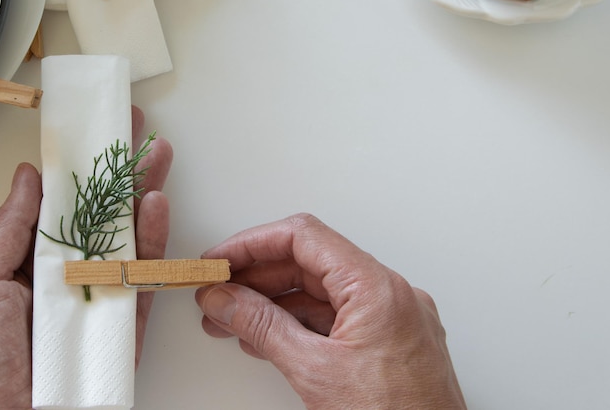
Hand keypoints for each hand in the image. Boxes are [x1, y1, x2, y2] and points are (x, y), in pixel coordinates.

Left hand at [0, 106, 171, 407]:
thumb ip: (11, 229)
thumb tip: (32, 176)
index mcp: (35, 262)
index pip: (67, 204)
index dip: (84, 167)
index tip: (99, 132)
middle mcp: (72, 274)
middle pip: (106, 214)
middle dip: (123, 170)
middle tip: (138, 131)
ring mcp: (103, 296)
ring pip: (131, 236)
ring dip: (145, 193)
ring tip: (159, 154)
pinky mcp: (127, 323)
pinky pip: (145, 278)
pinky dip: (154, 241)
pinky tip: (157, 206)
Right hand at [196, 213, 465, 409]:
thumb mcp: (316, 373)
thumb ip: (264, 327)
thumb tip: (225, 300)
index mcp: (377, 288)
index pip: (305, 237)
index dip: (255, 243)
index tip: (223, 260)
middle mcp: (390, 293)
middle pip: (311, 263)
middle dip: (258, 278)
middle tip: (218, 292)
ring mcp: (391, 317)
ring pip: (322, 292)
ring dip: (274, 303)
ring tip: (231, 318)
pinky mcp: (388, 341)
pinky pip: (336, 318)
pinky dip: (299, 323)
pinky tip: (266, 337)